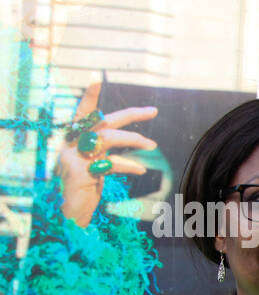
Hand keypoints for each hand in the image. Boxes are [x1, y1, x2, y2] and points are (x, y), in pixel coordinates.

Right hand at [56, 82, 157, 226]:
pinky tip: (141, 169)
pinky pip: (109, 163)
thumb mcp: (96, 168)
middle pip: (101, 122)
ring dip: (134, 139)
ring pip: (107, 138)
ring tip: (152, 145)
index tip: (96, 77)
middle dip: (129, 114)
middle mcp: (70, 145)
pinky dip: (128, 165)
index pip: (82, 114)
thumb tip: (132, 141)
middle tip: (154, 111)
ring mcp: (73, 158)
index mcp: (73, 141)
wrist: (69, 216)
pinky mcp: (80, 172)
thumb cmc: (85, 191)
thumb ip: (106, 153)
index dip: (88, 96)